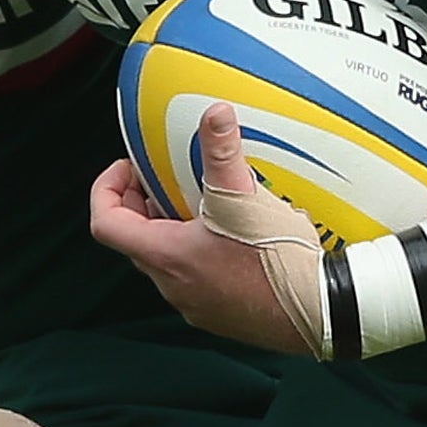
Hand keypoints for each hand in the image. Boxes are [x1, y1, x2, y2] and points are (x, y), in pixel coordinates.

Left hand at [90, 102, 321, 354]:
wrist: (321, 311)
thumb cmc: (277, 262)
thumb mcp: (244, 199)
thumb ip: (223, 152)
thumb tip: (214, 113)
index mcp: (166, 256)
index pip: (105, 223)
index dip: (106, 189)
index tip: (130, 168)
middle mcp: (172, 286)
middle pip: (134, 239)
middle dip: (142, 202)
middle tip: (164, 177)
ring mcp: (195, 304)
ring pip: (164, 259)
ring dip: (171, 226)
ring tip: (202, 199)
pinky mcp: (219, 313)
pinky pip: (193, 276)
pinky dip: (198, 249)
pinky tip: (234, 233)